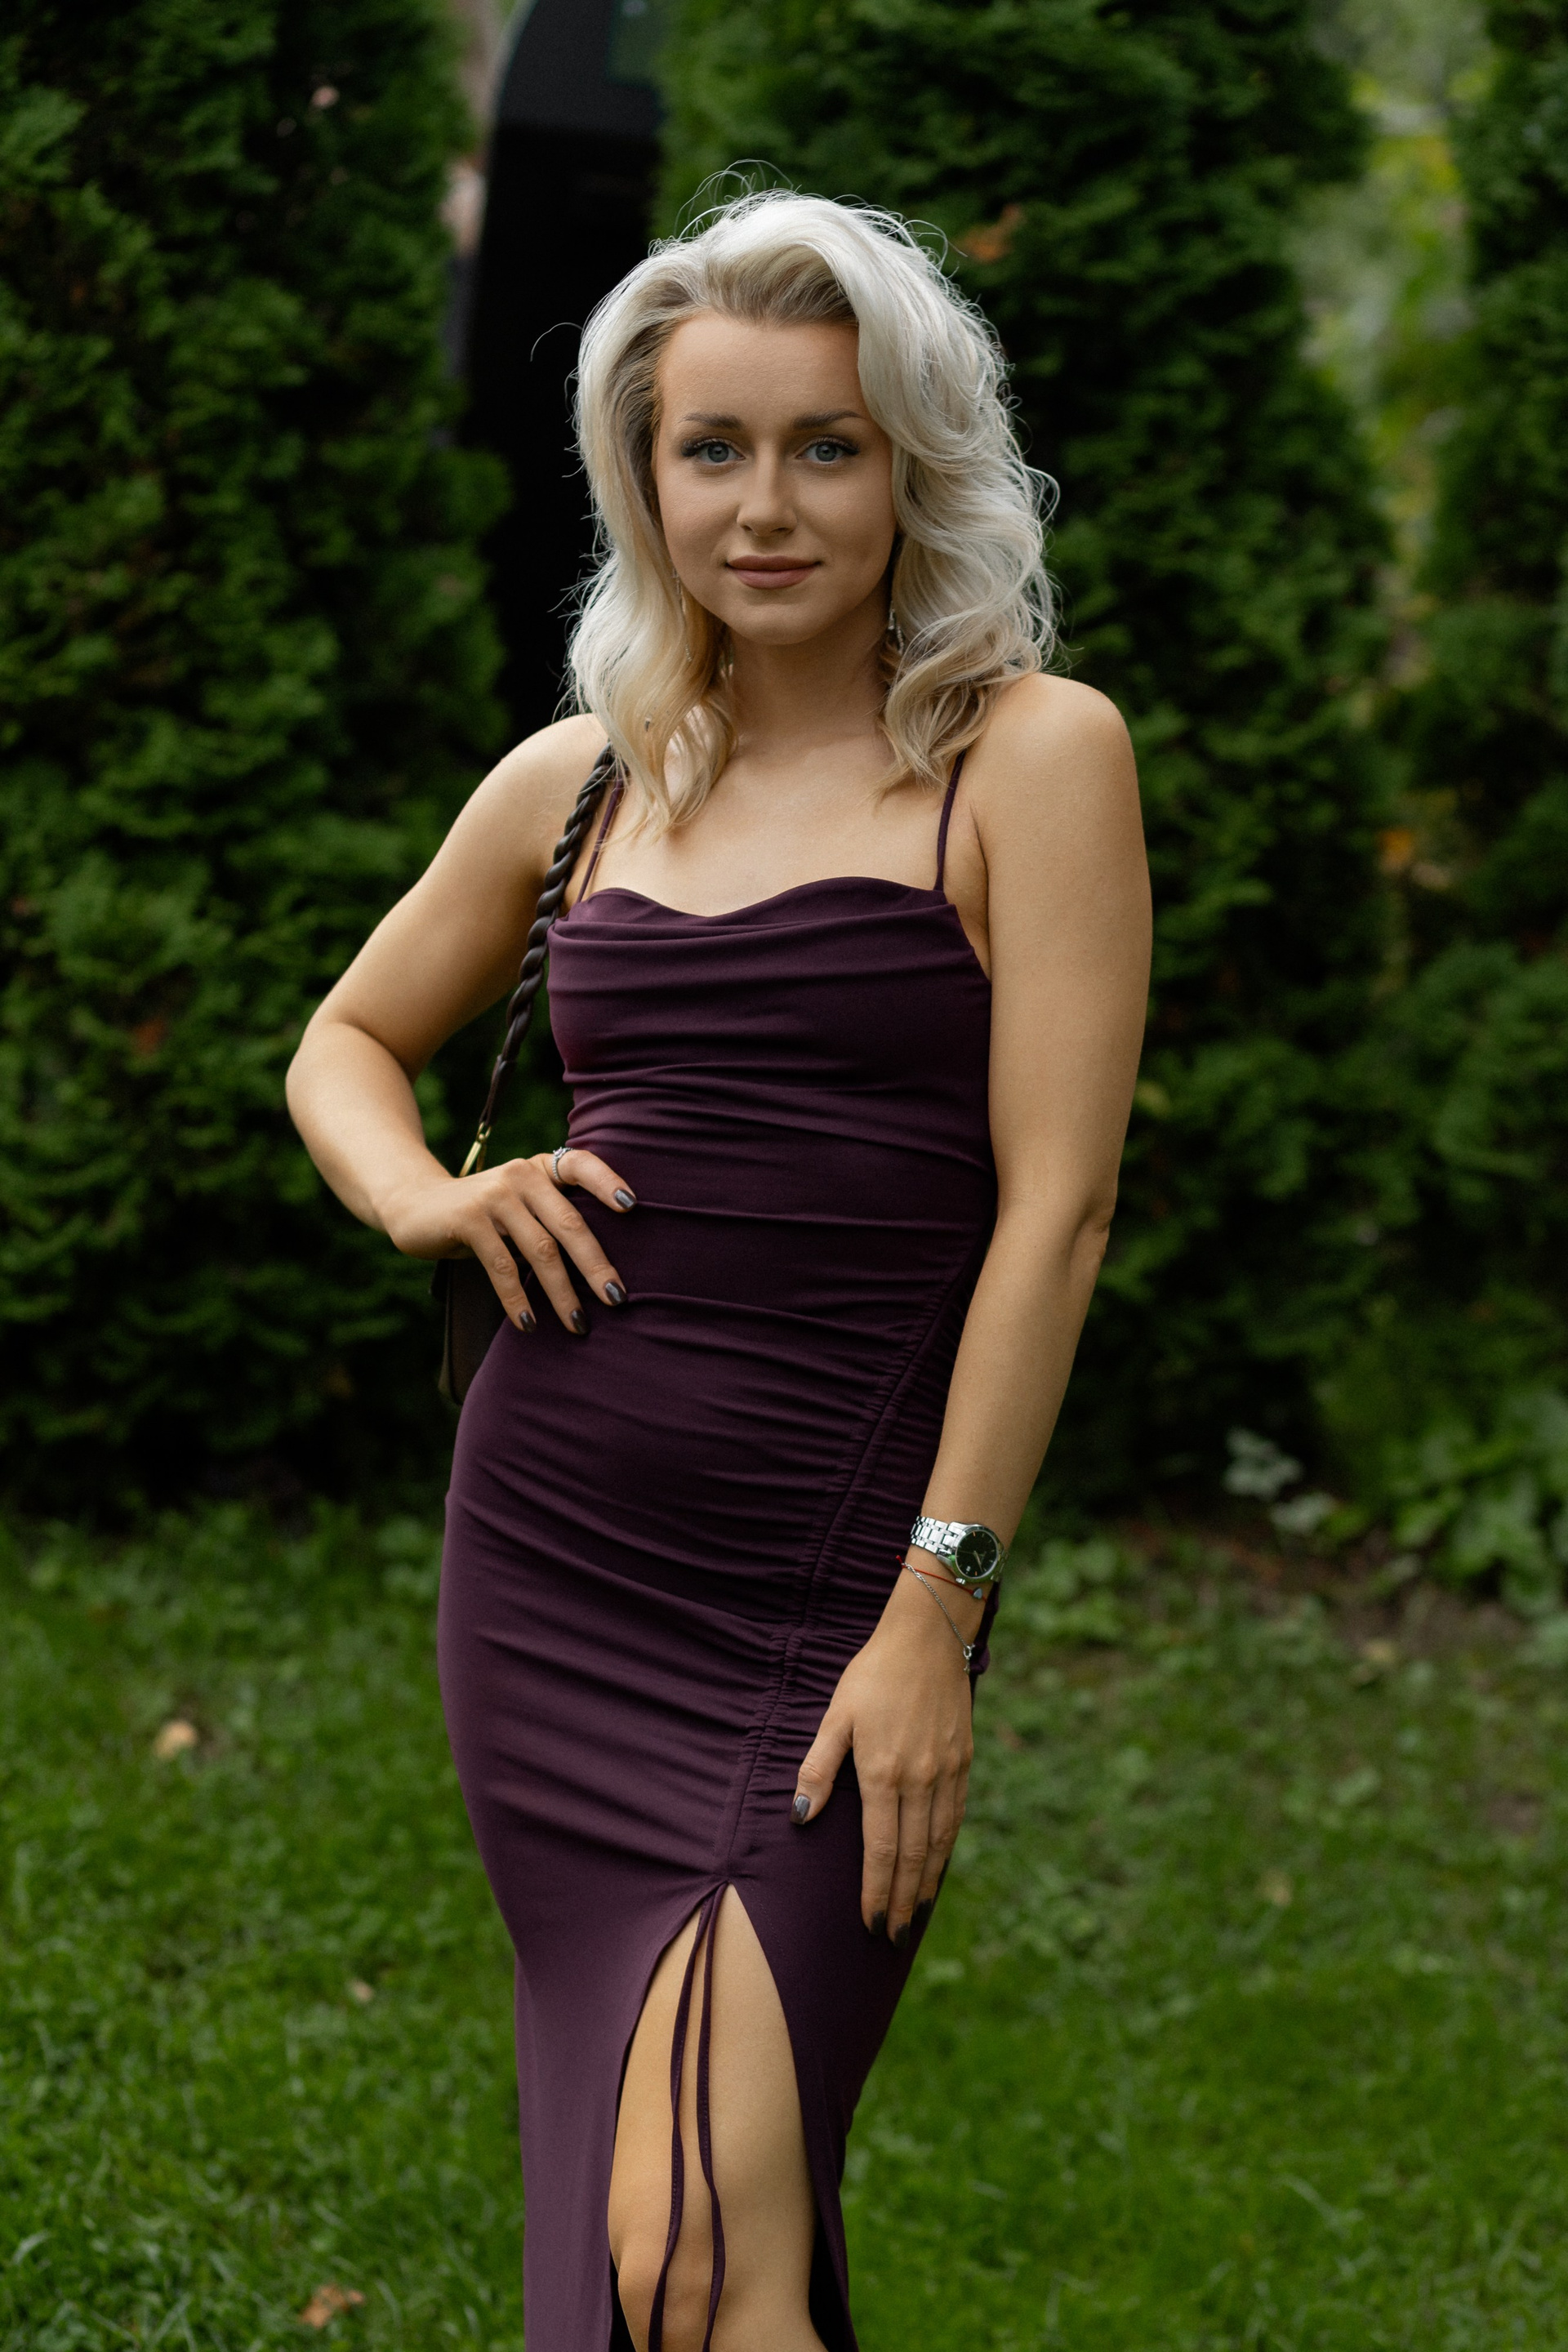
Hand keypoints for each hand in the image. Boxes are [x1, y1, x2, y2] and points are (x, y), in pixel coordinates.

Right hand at [383, 1147, 634, 1333]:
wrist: (415, 1205)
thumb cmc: (483, 1214)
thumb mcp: (519, 1205)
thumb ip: (551, 1219)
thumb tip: (603, 1269)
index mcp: (540, 1168)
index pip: (581, 1165)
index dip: (607, 1182)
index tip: (632, 1207)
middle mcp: (521, 1174)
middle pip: (569, 1223)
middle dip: (595, 1266)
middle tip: (616, 1299)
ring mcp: (494, 1195)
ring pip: (540, 1250)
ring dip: (562, 1293)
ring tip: (578, 1324)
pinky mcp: (468, 1219)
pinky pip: (501, 1265)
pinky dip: (517, 1299)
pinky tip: (529, 1324)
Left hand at [791, 1562, 979, 1943]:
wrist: (928, 1638)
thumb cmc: (872, 1675)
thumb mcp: (836, 1716)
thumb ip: (818, 1768)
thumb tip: (802, 1816)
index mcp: (883, 1773)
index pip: (880, 1850)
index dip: (875, 1891)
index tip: (869, 1922)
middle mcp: (920, 1780)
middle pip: (912, 1856)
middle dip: (901, 1901)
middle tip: (892, 1936)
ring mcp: (947, 1772)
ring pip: (939, 1842)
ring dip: (927, 1883)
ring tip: (915, 1914)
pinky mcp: (964, 1761)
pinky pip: (956, 1816)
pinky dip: (947, 1849)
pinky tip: (938, 1864)